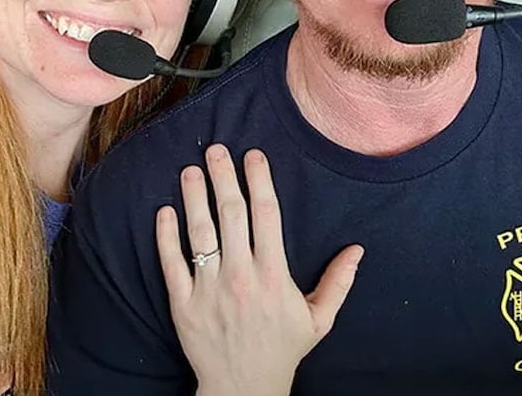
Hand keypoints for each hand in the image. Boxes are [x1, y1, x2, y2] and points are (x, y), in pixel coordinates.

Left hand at [156, 144, 363, 395]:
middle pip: (230, 215)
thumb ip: (338, 281)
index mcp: (274, 275)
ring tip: (190, 170)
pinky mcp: (182, 304)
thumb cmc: (283, 350)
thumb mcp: (320, 319)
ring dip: (193, 198)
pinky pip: (171, 263)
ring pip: (199, 233)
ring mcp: (208, 289)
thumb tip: (357, 249)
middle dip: (223, 178)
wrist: (243, 387)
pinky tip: (165, 212)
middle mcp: (240, 276)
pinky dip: (166, 236)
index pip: (266, 216)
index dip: (259, 181)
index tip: (254, 156)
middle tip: (216, 150)